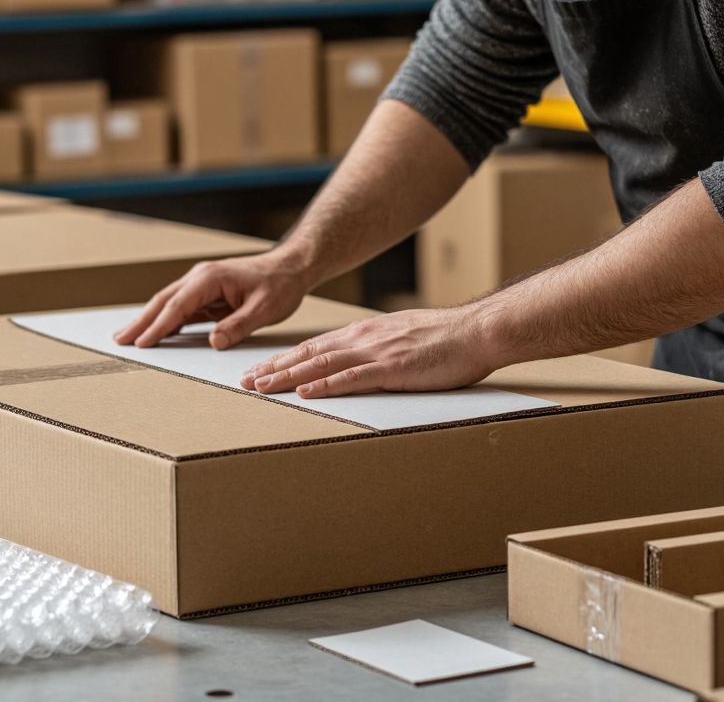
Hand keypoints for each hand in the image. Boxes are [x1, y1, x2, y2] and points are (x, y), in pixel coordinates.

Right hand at [114, 251, 313, 349]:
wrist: (291, 268)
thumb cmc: (280, 285)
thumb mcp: (264, 309)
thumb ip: (238, 326)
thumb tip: (214, 342)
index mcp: (211, 278)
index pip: (178, 305)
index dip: (159, 325)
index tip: (143, 342)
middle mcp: (201, 278)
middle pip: (164, 301)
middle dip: (141, 321)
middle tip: (119, 340)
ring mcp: (202, 285)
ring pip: (169, 304)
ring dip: (149, 320)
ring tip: (128, 338)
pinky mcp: (207, 294)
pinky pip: (182, 309)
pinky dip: (166, 321)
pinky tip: (155, 333)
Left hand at [241, 307, 503, 398]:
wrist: (477, 332)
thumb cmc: (446, 339)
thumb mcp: (403, 338)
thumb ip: (377, 348)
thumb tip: (359, 362)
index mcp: (365, 333)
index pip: (315, 347)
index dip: (285, 359)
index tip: (261, 370)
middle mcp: (364, 338)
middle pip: (309, 354)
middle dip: (275, 368)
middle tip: (246, 381)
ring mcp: (377, 352)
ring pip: (322, 365)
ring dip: (289, 377)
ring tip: (263, 387)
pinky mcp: (393, 368)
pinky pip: (352, 378)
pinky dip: (325, 386)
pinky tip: (306, 392)